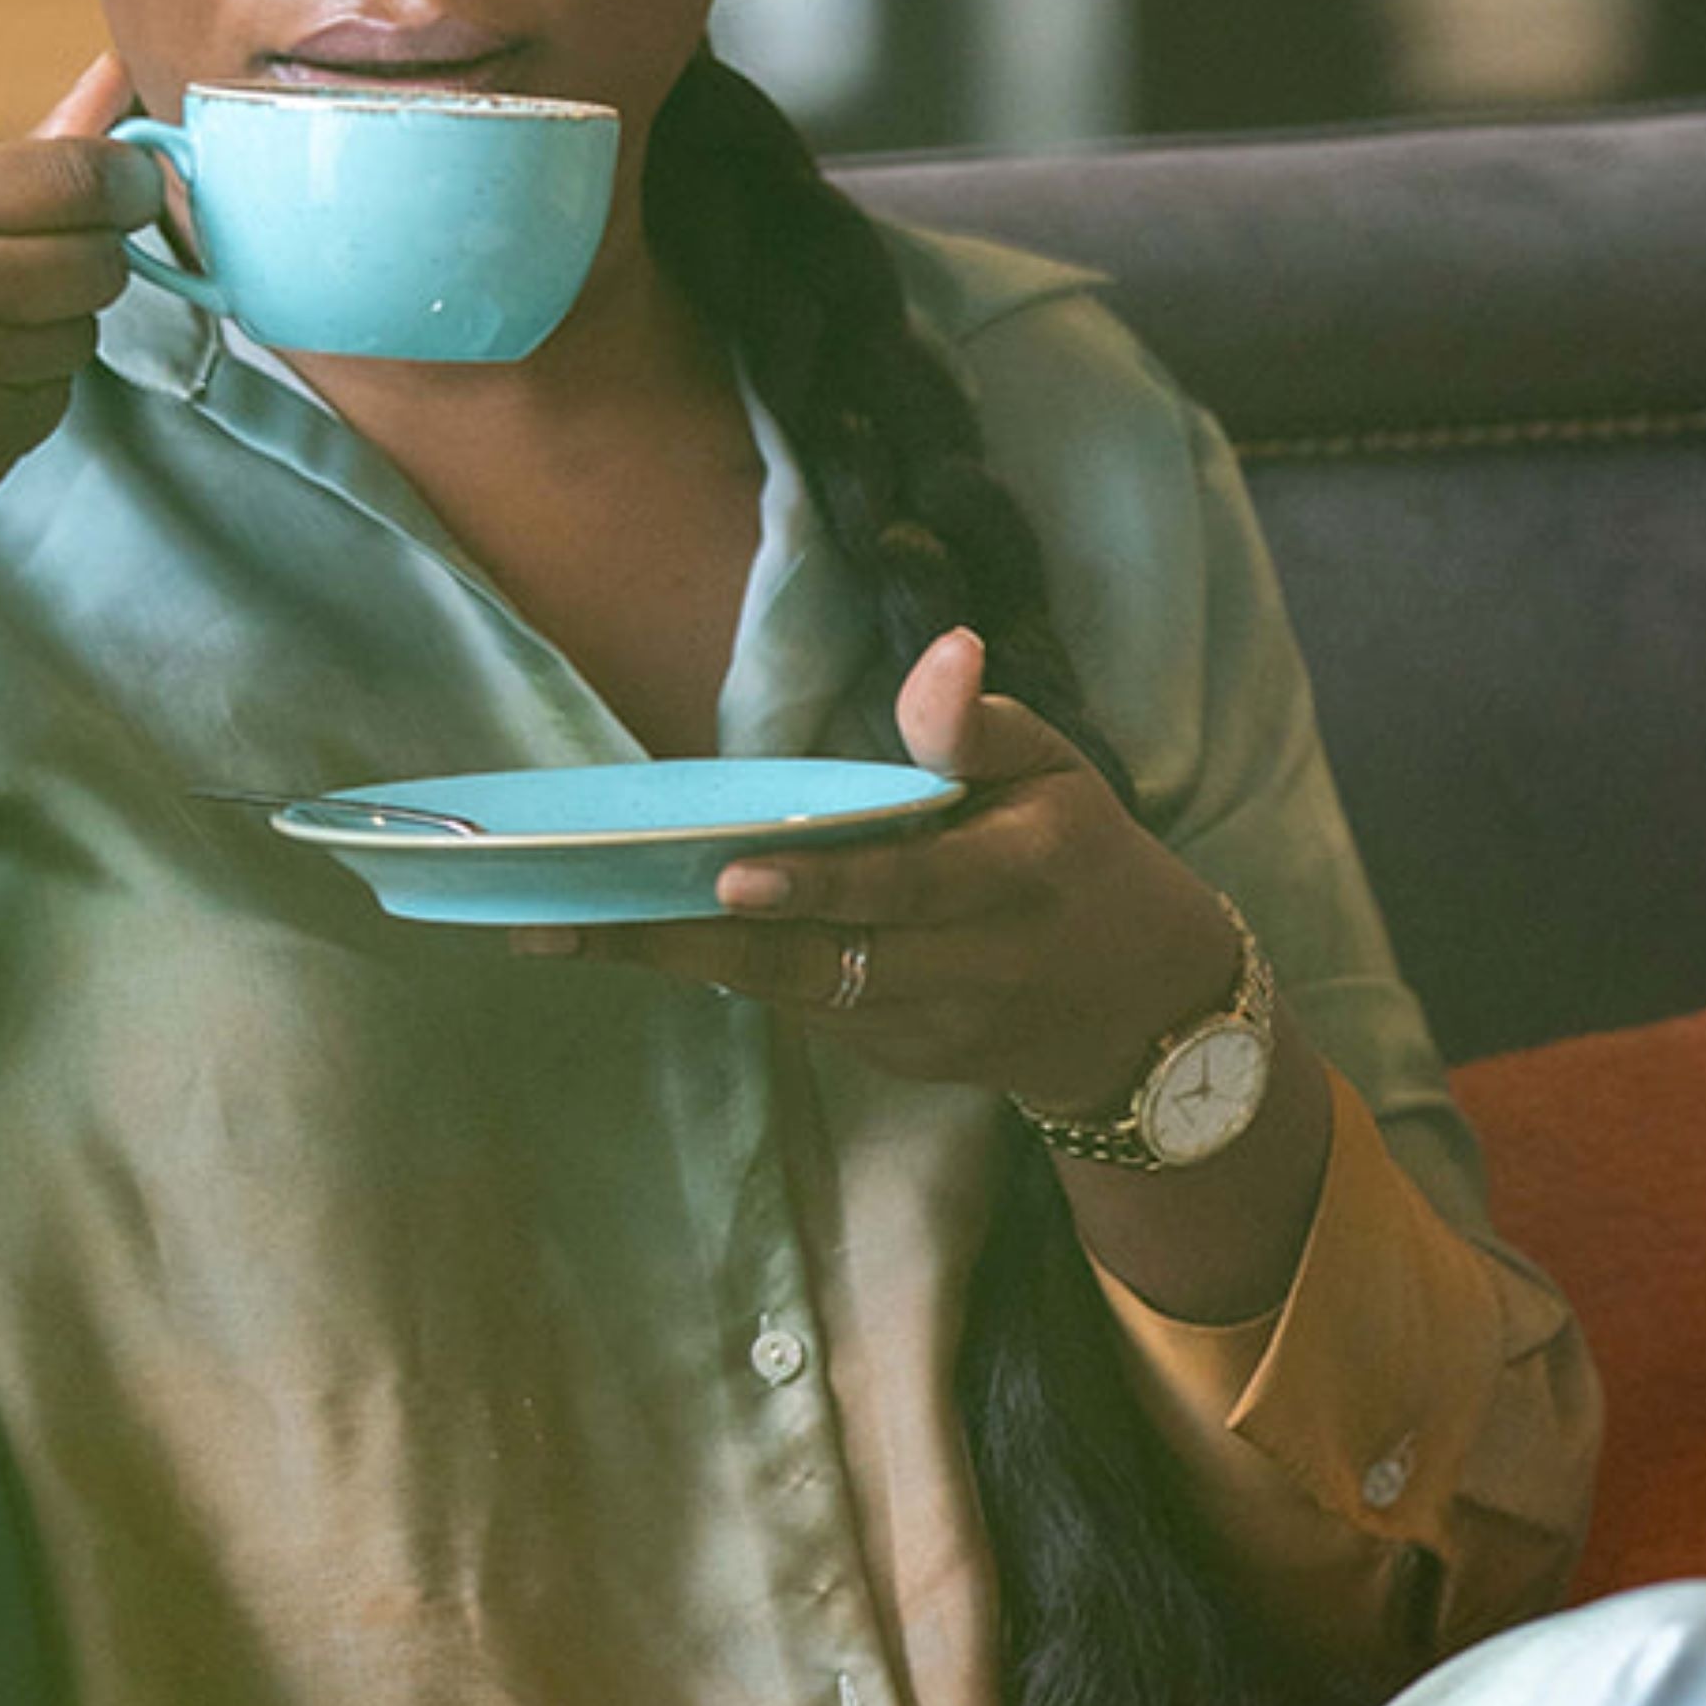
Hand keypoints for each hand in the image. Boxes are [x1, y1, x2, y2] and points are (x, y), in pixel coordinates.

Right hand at [0, 50, 157, 599]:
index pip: (72, 179)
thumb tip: (111, 87)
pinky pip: (49, 402)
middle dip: (84, 254)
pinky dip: (16, 390)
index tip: (127, 184)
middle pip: (98, 261)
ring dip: (43, 327)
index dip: (122, 179)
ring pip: (81, 337)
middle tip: (25, 259)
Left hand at [521, 628, 1246, 1117]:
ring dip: (679, 962)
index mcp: (1015, 881)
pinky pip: (804, 1011)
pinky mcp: (894, 1059)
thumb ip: (982, 725)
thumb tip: (943, 646)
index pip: (905, 884)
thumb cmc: (1084, 861)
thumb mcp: (1061, 773)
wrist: (1141, 1012)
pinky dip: (731, 975)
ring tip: (564, 931)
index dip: (820, 884)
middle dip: (688, 942)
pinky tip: (646, 937)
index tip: (731, 873)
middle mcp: (965, 968)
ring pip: (790, 994)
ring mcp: (925, 1028)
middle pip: (814, 961)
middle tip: (572, 922)